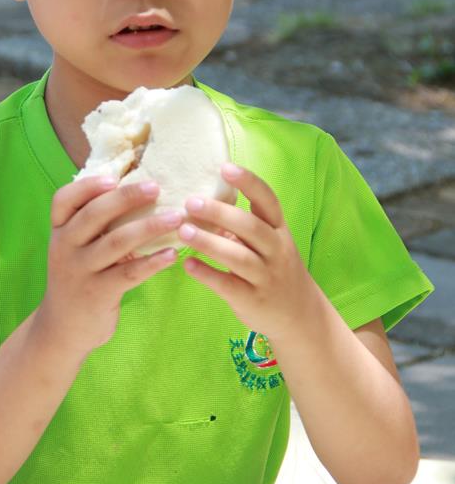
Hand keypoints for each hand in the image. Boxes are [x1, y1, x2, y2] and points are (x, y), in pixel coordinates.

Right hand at [36, 175, 184, 359]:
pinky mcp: (97, 294)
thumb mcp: (73, 249)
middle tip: (157, 187)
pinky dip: (153, 262)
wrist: (62, 329)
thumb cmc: (77, 279)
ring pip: (116, 242)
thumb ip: (90, 225)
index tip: (113, 177)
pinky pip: (129, 274)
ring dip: (149, 227)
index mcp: (59, 232)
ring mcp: (80, 271)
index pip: (63, 200)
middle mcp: (65, 248)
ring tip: (176, 218)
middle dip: (127, 197)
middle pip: (94, 215)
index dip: (87, 186)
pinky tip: (173, 255)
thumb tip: (131, 190)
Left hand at [178, 164, 319, 340]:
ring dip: (209, 242)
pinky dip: (207, 274)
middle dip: (220, 212)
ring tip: (183, 231)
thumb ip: (243, 224)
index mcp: (278, 230)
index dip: (248, 182)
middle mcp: (276, 250)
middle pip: (250, 227)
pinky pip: (229, 285)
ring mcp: (267, 276)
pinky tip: (188, 264)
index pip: (268, 200)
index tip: (225, 167)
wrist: (299, 316)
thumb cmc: (274, 269)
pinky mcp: (253, 299)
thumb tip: (204, 200)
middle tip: (191, 202)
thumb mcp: (267, 243)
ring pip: (238, 256)